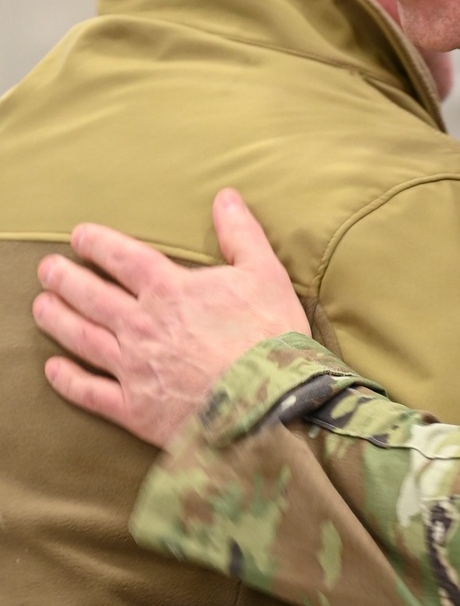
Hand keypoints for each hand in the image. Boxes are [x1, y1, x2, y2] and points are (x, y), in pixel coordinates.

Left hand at [33, 188, 308, 445]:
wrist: (271, 402)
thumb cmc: (272, 336)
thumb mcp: (265, 273)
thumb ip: (240, 234)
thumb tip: (226, 197)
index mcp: (169, 289)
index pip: (121, 257)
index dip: (96, 243)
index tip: (79, 236)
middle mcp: (141, 325)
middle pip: (89, 295)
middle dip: (64, 278)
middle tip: (47, 269)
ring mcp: (133, 368)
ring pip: (81, 338)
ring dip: (56, 319)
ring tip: (41, 306)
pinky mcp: (135, 408)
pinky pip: (90, 392)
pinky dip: (67, 380)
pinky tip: (53, 369)